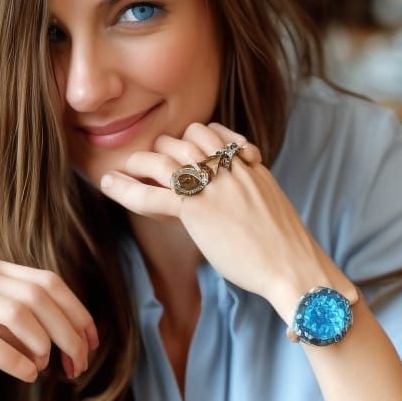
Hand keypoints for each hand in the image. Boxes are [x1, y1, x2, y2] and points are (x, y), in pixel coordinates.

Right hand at [0, 260, 97, 382]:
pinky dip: (13, 359)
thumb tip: (54, 346)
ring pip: (18, 314)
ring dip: (43, 345)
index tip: (92, 341)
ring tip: (49, 368)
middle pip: (41, 298)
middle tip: (79, 363)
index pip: (50, 283)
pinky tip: (28, 375)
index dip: (77, 312)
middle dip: (68, 333)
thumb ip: (12, 317)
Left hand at [98, 122, 347, 316]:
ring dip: (140, 161)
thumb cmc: (287, 249)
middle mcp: (230, 167)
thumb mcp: (271, 209)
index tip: (183, 158)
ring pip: (165, 157)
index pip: (213, 134)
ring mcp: (213, 185)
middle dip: (163, 148)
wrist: (293, 266)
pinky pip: (152, 192)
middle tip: (147, 163)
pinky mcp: (197, 209)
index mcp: (250, 165)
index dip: (193, 142)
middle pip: (186, 139)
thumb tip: (238, 210)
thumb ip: (250, 197)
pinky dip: (125, 187)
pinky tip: (108, 184)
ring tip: (122, 169)